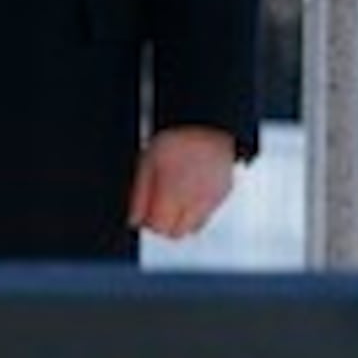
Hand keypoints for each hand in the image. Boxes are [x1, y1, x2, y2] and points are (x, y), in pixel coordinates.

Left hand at [128, 125, 236, 242]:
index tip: (145, 209)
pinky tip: (191, 188)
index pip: (159, 228)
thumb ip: (139, 196)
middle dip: (165, 225)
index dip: (149, 221)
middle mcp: (195, 202)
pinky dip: (197, 208)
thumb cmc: (177, 139)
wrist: (208, 124)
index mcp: (173, 194)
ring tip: (175, 194)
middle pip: (177, 234)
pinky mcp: (223, 194)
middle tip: (158, 205)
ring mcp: (212, 200)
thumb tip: (133, 221)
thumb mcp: (147, 163)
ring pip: (193, 227)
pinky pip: (207, 213)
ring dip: (182, 219)